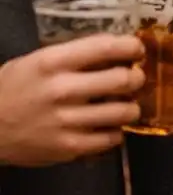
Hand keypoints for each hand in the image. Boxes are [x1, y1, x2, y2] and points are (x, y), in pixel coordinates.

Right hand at [0, 34, 144, 167]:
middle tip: (135, 78)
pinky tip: (108, 126)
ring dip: (131, 106)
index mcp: (53, 61)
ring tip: (125, 104)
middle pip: (122, 79)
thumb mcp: (38, 60)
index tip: (137, 49)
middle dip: (137, 77)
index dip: (131, 46)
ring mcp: (67, 121)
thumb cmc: (12, 88)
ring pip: (124, 111)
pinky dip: (116, 131)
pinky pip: (111, 138)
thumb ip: (74, 55)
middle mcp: (63, 89)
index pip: (106, 47)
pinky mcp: (69, 148)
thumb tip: (115, 51)